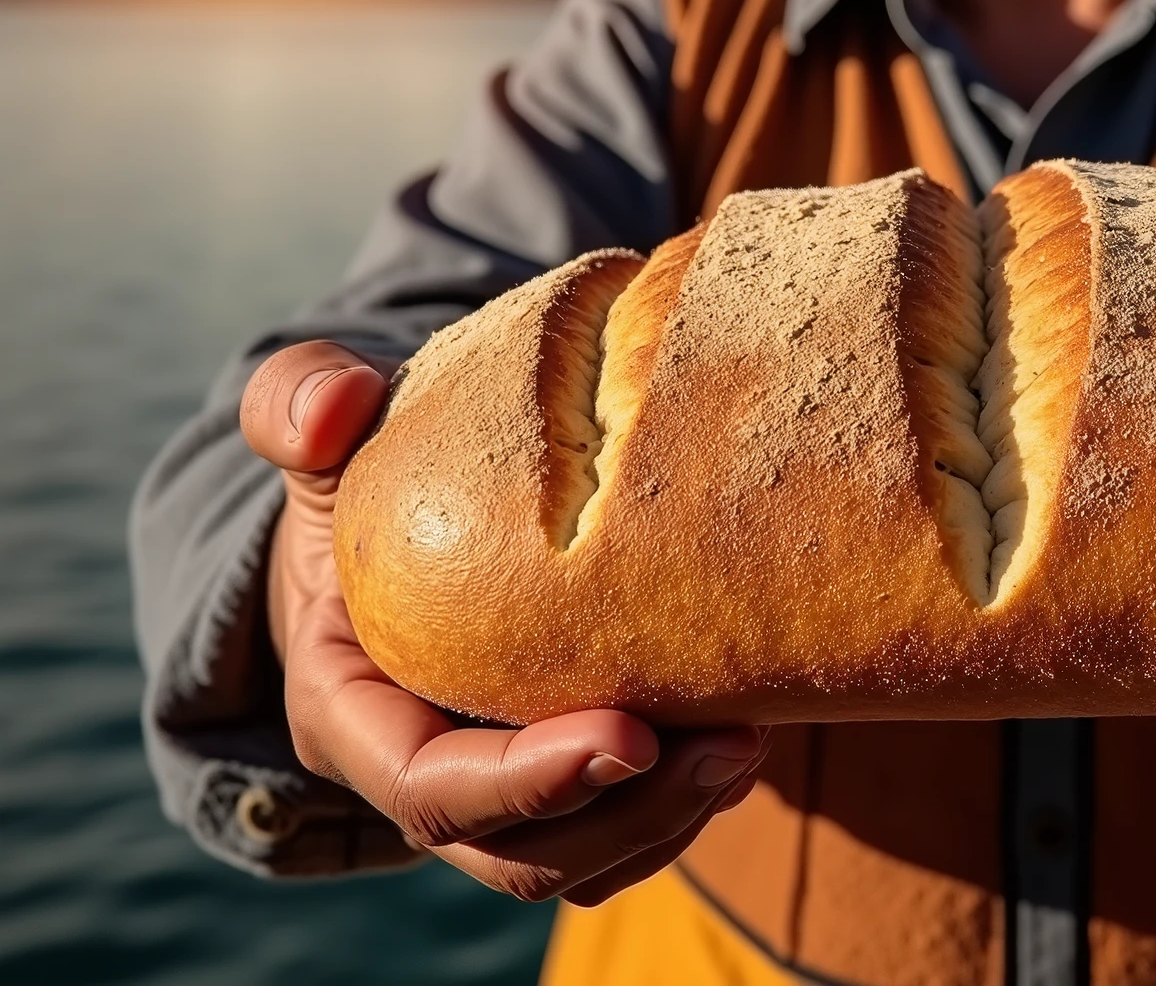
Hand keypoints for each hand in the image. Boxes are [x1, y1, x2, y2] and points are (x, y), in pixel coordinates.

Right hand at [242, 340, 767, 905]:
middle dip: (628, 814)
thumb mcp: (321, 435)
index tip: (628, 735)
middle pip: (520, 849)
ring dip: (670, 816)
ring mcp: (492, 780)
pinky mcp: (555, 764)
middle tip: (734, 744)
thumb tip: (333, 403)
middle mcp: (421, 768)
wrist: (390, 508)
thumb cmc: (358, 469)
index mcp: (352, 711)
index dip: (527, 783)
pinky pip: (617, 827)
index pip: (431, 790)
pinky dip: (680, 803)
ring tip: (751, 739)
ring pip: (580, 855)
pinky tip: (745, 729)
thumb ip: (299, 404)